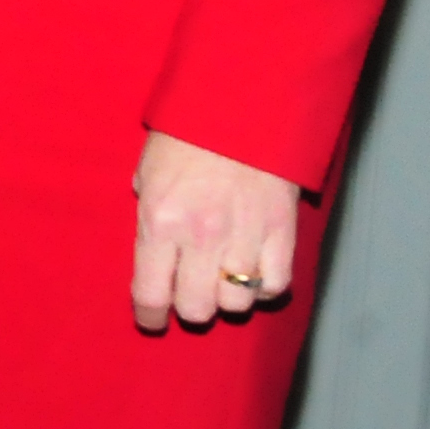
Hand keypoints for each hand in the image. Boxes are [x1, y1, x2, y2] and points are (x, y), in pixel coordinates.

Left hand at [133, 130, 302, 330]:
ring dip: (227, 297)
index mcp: (160, 222)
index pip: (151, 292)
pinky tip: (254, 273)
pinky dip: (264, 288)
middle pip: (197, 308)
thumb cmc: (186, 136)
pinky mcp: (282, 234)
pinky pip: (275, 286)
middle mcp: (201, 238)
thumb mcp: (147, 173)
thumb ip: (150, 216)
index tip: (152, 321)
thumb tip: (156, 251)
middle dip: (189, 308)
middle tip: (189, 296)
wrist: (243, 107)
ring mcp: (245, 238)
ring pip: (237, 303)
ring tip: (222, 279)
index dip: (150, 316)